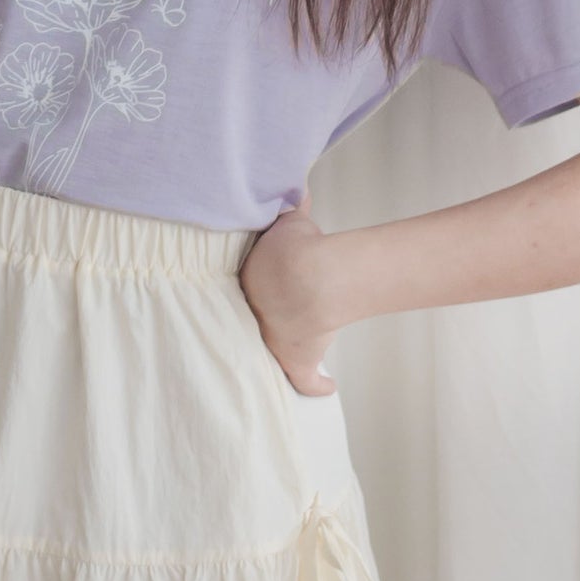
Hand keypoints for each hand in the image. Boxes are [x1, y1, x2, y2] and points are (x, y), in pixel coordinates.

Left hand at [238, 201, 341, 395]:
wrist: (308, 279)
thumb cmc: (295, 252)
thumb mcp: (292, 221)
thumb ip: (294, 207)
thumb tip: (302, 195)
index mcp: (251, 284)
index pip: (251, 288)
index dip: (262, 286)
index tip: (271, 284)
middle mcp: (258, 315)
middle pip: (260, 317)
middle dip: (267, 313)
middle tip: (280, 310)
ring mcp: (276, 341)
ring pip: (276, 346)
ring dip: (285, 343)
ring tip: (294, 340)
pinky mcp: (299, 359)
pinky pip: (308, 378)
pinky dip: (319, 384)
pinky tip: (328, 385)